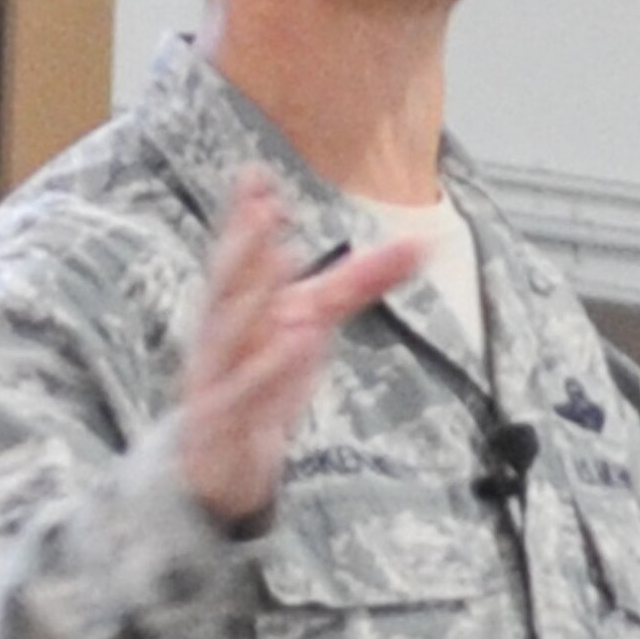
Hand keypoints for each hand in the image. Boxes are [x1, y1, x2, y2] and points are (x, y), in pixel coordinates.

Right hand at [176, 167, 422, 527]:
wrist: (219, 464)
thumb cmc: (264, 376)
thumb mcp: (315, 321)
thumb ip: (361, 281)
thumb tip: (420, 241)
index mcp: (238, 307)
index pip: (238, 256)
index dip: (243, 217)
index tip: (255, 174)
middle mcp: (222, 337)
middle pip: (228, 286)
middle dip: (244, 244)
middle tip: (263, 206)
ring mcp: (218, 379)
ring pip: (229, 335)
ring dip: (251, 296)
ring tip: (279, 257)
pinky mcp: (225, 423)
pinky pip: (243, 394)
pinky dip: (267, 369)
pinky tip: (295, 341)